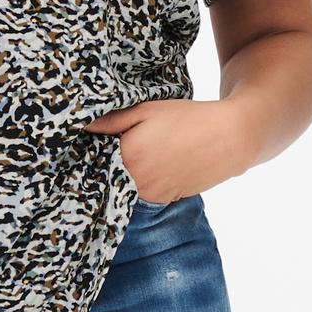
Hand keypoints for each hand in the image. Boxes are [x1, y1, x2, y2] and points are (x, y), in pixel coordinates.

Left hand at [80, 98, 255, 202]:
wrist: (227, 139)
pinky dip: (138, 183)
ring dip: (122, 176)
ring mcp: (149, 195)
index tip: (90, 142)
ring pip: (123, 187)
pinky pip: (139, 194)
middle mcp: (136, 181)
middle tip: (113, 148)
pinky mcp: (162, 201)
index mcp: (128, 156)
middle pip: (107, 177)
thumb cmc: (186, 119)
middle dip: (105, 165)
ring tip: (136, 156)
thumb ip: (112, 120)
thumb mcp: (147, 110)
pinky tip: (149, 166)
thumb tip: (84, 126)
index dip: (92, 150)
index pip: (93, 159)